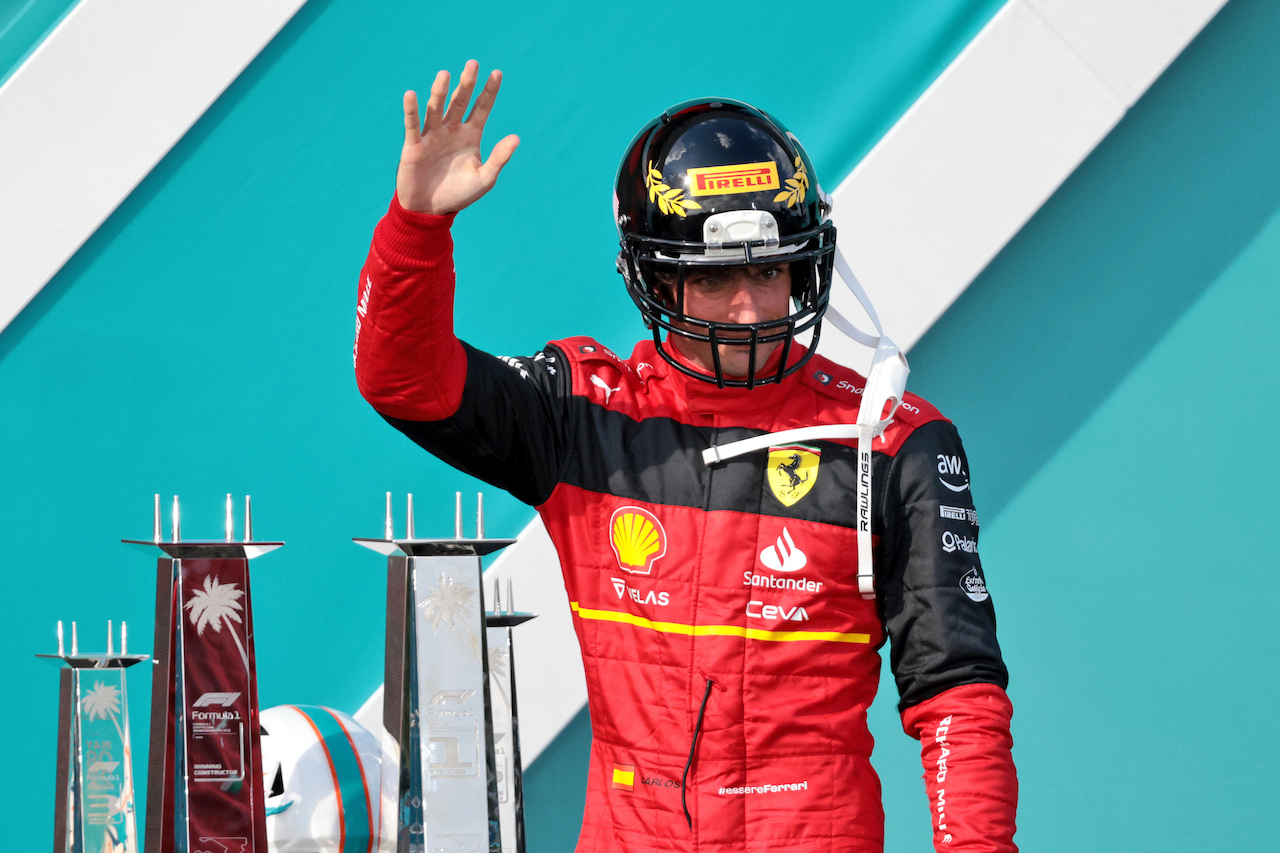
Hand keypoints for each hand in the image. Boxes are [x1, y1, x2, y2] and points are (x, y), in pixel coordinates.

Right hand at [396, 60, 519, 214]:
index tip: (497, 73)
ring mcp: (432, 135)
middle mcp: (451, 130)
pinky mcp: (414, 145)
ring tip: (445, 74)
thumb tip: (516, 137)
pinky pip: (413, 125)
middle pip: (460, 101)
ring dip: (440, 92)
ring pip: (437, 108)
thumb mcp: (485, 179)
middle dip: (467, 84)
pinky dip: (411, 111)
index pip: (481, 108)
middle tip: (473, 64)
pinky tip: (411, 95)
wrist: (430, 210)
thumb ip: (499, 158)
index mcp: (470, 136)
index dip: (489, 92)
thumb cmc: (459, 194)